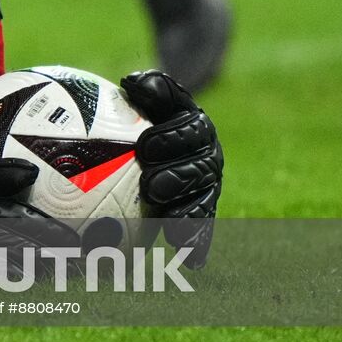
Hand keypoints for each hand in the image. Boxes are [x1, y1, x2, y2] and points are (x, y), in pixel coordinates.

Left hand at [120, 69, 222, 267]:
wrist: (154, 135)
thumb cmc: (145, 112)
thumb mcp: (149, 94)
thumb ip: (151, 86)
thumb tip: (134, 81)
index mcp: (197, 127)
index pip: (191, 130)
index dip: (172, 138)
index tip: (144, 146)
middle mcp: (207, 156)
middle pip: (200, 168)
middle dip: (179, 178)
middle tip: (152, 187)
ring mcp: (207, 185)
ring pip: (203, 200)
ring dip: (187, 214)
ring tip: (169, 227)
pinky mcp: (200, 209)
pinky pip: (202, 226)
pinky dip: (198, 242)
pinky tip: (189, 260)